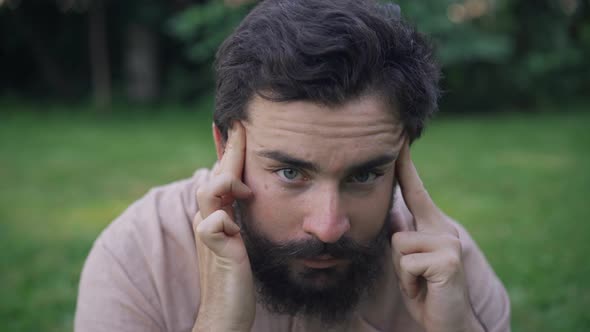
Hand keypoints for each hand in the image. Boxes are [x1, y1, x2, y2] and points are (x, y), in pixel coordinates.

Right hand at [192, 122, 254, 331]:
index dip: (230, 150)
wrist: (225, 312)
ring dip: (226, 180)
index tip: (239, 125)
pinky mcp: (215, 250)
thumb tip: (249, 193)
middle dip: (229, 149)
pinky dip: (224, 219)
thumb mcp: (241, 240)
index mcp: (220, 214)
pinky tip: (235, 224)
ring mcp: (210, 234)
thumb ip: (240, 217)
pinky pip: (212, 225)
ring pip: (208, 191)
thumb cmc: (235, 276)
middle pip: (215, 175)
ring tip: (244, 183)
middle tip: (241, 125)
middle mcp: (210, 218)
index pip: (225, 175)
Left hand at [391, 140, 483, 331]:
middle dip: (399, 260)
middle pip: (397, 231)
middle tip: (419, 281)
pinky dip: (409, 281)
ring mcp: (447, 242)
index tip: (401, 140)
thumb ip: (404, 237)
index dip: (406, 166)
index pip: (416, 192)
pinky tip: (426, 289)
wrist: (447, 322)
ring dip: (403, 273)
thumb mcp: (408, 263)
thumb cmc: (426, 292)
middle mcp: (443, 229)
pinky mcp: (447, 259)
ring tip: (420, 284)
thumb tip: (394, 214)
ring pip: (398, 246)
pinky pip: (406, 262)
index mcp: (433, 227)